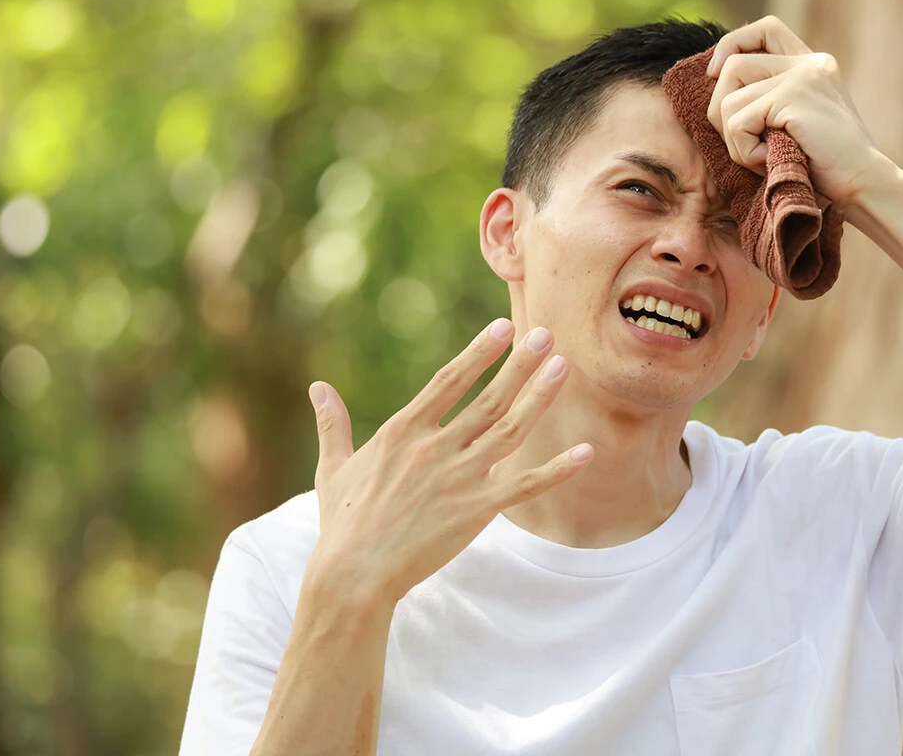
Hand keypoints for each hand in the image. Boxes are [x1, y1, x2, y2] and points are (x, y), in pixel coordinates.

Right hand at [307, 320, 591, 602]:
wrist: (353, 574)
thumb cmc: (341, 524)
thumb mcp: (332, 467)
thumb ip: (332, 424)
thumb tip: (317, 389)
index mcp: (402, 432)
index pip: (448, 380)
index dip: (478, 353)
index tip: (502, 328)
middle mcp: (435, 448)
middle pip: (488, 398)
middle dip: (520, 364)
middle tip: (546, 333)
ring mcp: (458, 478)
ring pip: (510, 429)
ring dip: (539, 397)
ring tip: (563, 367)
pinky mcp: (477, 511)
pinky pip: (525, 485)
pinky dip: (557, 469)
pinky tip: (585, 452)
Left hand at [705, 16, 892, 204]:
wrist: (864, 183)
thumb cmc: (826, 166)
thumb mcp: (797, 123)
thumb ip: (770, 99)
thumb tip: (716, 82)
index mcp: (812, 64)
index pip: (765, 29)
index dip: (731, 44)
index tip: (715, 74)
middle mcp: (808, 63)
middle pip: (733, 65)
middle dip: (720, 112)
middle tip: (744, 146)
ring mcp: (802, 77)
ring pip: (729, 100)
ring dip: (734, 141)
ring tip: (764, 158)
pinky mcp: (793, 97)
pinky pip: (738, 123)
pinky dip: (744, 152)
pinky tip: (770, 162)